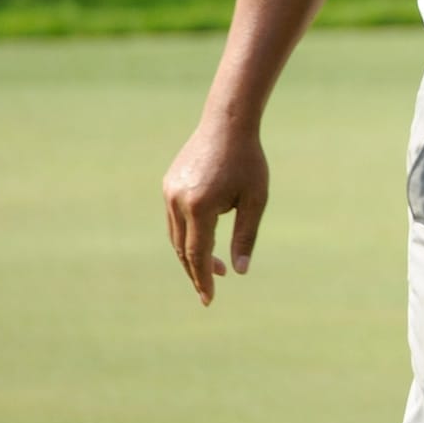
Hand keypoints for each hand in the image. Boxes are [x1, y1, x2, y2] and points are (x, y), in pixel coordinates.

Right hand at [162, 121, 269, 305]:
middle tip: (211, 288)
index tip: (209, 299)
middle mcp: (177, 201)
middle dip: (196, 272)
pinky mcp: (168, 185)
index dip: (203, 278)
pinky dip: (186, 235)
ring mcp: (168, 192)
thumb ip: (246, 235)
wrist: (228, 123)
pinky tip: (205, 239)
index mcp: (199, 207)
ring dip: (191, 254)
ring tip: (215, 265)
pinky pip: (174, 219)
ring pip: (175, 236)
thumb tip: (239, 271)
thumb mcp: (255, 199)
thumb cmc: (248, 161)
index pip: (198, 254)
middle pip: (182, 250)